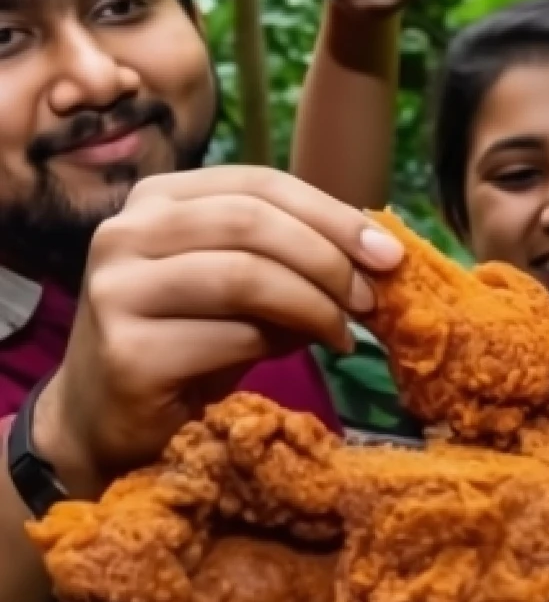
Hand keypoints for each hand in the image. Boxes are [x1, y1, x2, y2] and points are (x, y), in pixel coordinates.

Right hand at [32, 166, 404, 496]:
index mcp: (160, 197)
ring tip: (344, 333)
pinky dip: (281, 345)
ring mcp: (118, 289)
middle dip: (328, 259)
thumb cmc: (186, 341)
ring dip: (313, 305)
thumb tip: (378, 255)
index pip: (260, 183)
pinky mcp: (127, 351)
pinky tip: (304, 357)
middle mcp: (127, 230)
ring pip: (245, 275)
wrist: (107, 419)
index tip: (388, 251)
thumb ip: (292, 257)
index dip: (332, 213)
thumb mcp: (242, 286)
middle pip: (253, 222)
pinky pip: (231, 336)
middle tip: (373, 298)